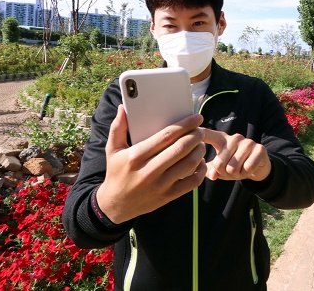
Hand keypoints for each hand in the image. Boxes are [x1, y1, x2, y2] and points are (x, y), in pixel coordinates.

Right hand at [96, 105, 206, 223]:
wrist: (115, 204)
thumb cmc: (116, 172)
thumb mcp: (113, 150)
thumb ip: (118, 128)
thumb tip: (123, 108)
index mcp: (136, 156)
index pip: (166, 136)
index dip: (185, 125)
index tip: (196, 118)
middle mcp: (148, 170)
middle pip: (180, 148)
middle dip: (195, 136)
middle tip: (201, 129)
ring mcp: (159, 185)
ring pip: (188, 164)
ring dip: (199, 151)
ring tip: (201, 143)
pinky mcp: (167, 196)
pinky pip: (191, 183)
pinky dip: (200, 171)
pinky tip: (200, 162)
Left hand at [201, 128, 271, 181]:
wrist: (257, 167)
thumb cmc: (234, 166)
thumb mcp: (220, 168)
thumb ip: (211, 170)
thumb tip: (212, 174)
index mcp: (221, 139)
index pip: (207, 134)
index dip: (198, 134)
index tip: (191, 129)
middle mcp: (234, 138)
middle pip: (219, 163)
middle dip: (224, 173)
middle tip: (231, 171)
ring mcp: (248, 142)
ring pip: (233, 167)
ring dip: (236, 174)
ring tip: (240, 169)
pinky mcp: (260, 149)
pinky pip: (248, 168)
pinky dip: (247, 173)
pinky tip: (250, 168)